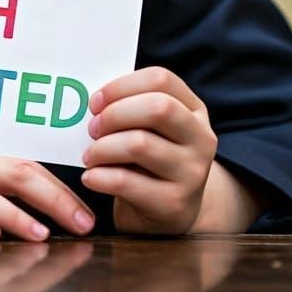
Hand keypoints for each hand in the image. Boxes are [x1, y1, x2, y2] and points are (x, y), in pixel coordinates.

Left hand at [80, 66, 217, 233]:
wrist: (170, 211)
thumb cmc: (150, 156)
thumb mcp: (149, 127)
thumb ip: (129, 106)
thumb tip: (89, 97)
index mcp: (194, 110)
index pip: (161, 79)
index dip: (122, 86)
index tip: (95, 101)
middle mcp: (201, 139)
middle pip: (158, 108)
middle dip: (114, 114)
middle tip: (92, 128)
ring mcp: (193, 173)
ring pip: (140, 145)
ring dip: (103, 148)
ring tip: (89, 155)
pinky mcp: (175, 204)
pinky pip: (127, 182)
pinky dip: (100, 177)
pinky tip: (90, 177)